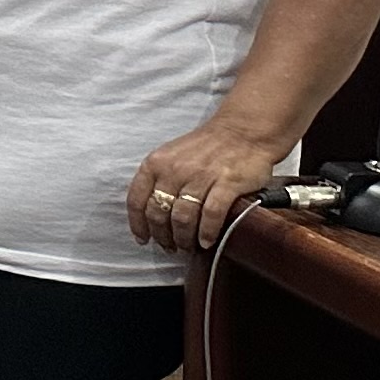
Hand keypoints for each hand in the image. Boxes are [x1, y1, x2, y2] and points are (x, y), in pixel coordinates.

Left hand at [129, 117, 292, 249]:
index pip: (137, 199)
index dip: (138, 224)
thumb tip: (149, 213)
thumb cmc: (206, 148)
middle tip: (170, 247)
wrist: (243, 132)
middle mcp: (174, 170)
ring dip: (184, 238)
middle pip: (159, 213)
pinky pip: (211, 214)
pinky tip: (207, 242)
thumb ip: (159, 179)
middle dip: (163, 236)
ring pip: (183, 218)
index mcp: (156, 163)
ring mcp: (200, 176)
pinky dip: (207, 232)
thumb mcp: (171, 156)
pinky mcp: (227, 183)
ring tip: (188, 247)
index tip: (143, 239)